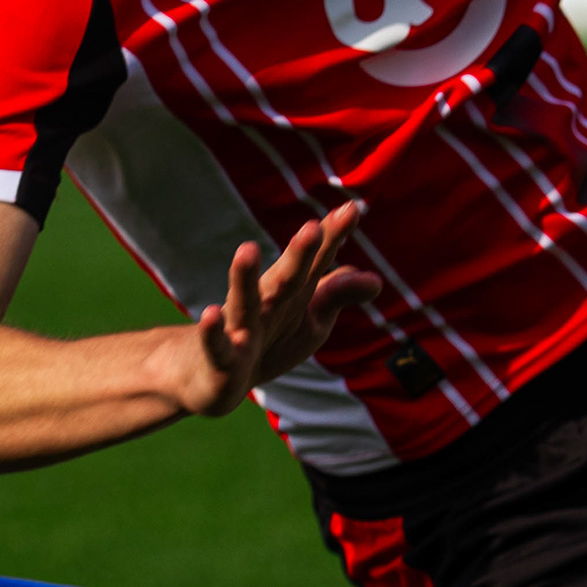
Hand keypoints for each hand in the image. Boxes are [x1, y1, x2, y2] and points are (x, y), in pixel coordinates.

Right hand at [175, 202, 383, 417]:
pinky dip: (213, 331)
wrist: (214, 378)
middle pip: (285, 278)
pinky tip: (210, 314)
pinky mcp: (220, 358)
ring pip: (244, 302)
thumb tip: (376, 281)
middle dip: (298, 255)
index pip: (314, 262)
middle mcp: (265, 303)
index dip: (332, 238)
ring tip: (247, 249)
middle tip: (312, 228)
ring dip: (244, 277)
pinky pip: (216, 346)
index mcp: (290, 293)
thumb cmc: (268, 342)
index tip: (353, 209)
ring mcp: (240, 328)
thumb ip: (336, 296)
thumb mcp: (310, 323)